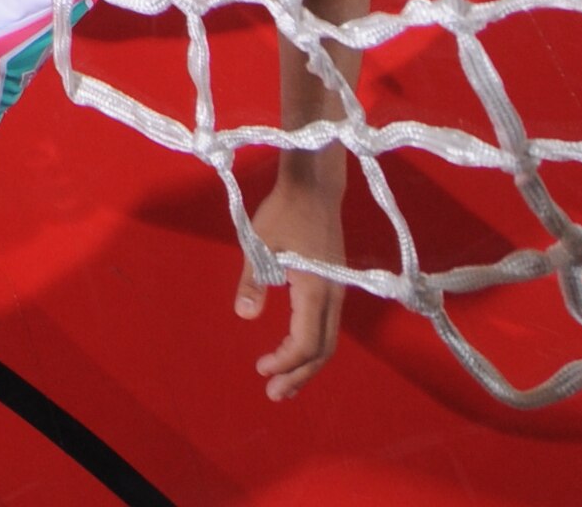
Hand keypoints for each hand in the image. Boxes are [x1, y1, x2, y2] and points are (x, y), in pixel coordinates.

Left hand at [241, 153, 350, 397]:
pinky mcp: (335, 286)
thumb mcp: (261, 244)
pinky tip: (295, 352)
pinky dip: (313, 348)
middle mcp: (334, 298)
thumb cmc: (284, 212)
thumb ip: (252, 281)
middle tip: (273, 394)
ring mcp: (338, 293)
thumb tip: (243, 314)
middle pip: (322, 350)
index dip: (285, 361)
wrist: (314, 187)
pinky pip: (328, 328)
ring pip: (328, 341)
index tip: (260, 368)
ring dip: (307, 365)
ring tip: (284, 384)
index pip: (305, 342)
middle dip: (298, 375)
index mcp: (316, 291)